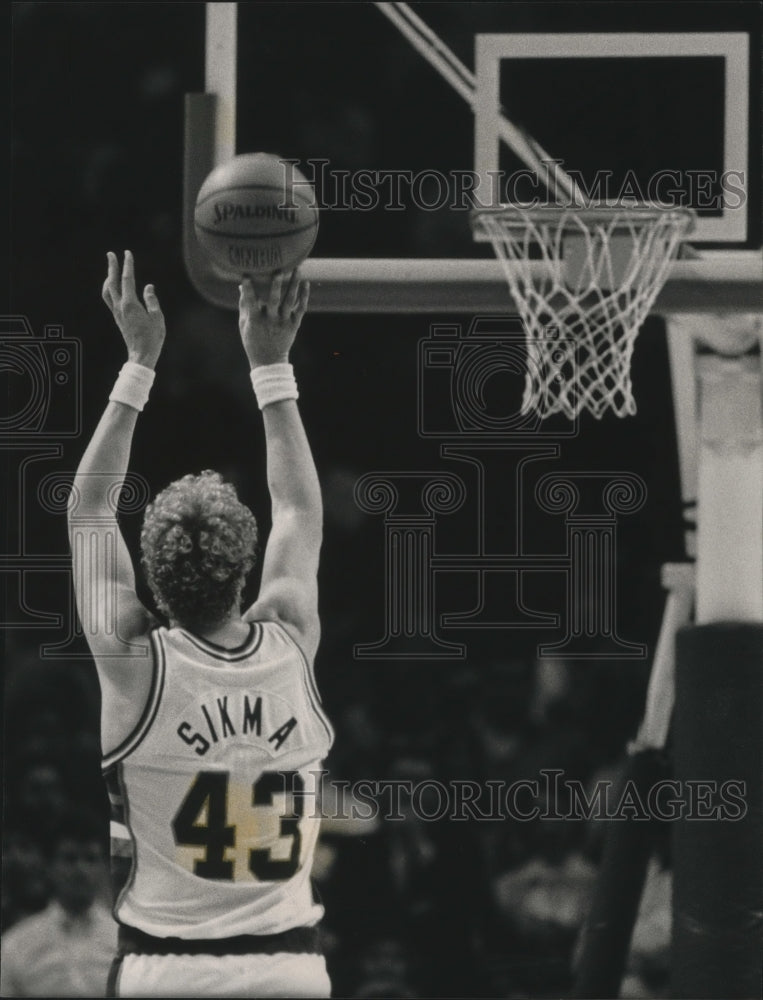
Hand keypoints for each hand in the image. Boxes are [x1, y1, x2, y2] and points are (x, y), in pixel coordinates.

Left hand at [102, 250, 164, 368]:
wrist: (141, 355)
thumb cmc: (152, 338)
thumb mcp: (157, 318)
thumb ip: (152, 300)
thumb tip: (148, 287)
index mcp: (130, 305)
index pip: (127, 280)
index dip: (127, 265)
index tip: (127, 253)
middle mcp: (120, 307)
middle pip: (112, 282)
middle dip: (112, 267)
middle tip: (111, 254)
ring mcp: (117, 313)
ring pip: (107, 291)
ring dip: (109, 278)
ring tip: (112, 269)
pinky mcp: (118, 318)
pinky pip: (109, 299)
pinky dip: (110, 288)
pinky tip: (114, 287)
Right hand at [238, 270, 309, 367]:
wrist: (269, 361)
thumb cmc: (253, 340)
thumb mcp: (244, 324)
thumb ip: (244, 304)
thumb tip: (241, 285)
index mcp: (255, 320)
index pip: (250, 301)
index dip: (248, 288)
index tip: (246, 275)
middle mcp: (270, 320)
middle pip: (274, 300)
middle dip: (276, 285)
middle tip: (279, 270)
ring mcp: (283, 322)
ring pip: (290, 301)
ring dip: (294, 284)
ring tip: (298, 268)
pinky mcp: (294, 325)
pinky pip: (301, 309)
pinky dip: (304, 296)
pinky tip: (306, 283)